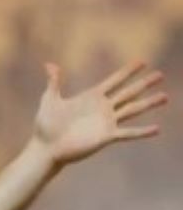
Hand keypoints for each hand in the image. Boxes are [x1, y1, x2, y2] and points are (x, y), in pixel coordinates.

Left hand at [32, 60, 165, 166]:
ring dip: (149, 103)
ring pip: (132, 110)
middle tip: (160, 75)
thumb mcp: (49, 100)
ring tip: (165, 96)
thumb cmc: (45, 126)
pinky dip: (142, 131)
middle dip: (144, 83)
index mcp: (92, 97)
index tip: (142, 61)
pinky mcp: (106, 137)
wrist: (45, 148)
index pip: (114, 80)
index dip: (128, 71)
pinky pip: (128, 133)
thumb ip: (54, 82)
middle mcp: (103, 108)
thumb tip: (49, 64)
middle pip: (128, 92)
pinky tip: (157, 129)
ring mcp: (106, 122)